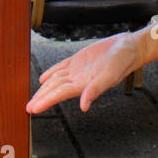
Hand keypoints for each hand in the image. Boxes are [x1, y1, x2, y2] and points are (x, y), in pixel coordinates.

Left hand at [27, 32, 143, 113]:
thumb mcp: (109, 76)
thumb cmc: (122, 63)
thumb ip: (95, 90)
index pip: (58, 94)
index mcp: (83, 84)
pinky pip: (61, 67)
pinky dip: (52, 72)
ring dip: (44, 88)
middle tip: (28, 108)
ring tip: (34, 97)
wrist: (129, 48)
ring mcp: (78, 70)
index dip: (45, 101)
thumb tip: (84, 106)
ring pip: (56, 80)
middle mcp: (78, 79)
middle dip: (41, 98)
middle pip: (54, 89)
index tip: (33, 109)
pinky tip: (44, 77)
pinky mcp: (79, 60)